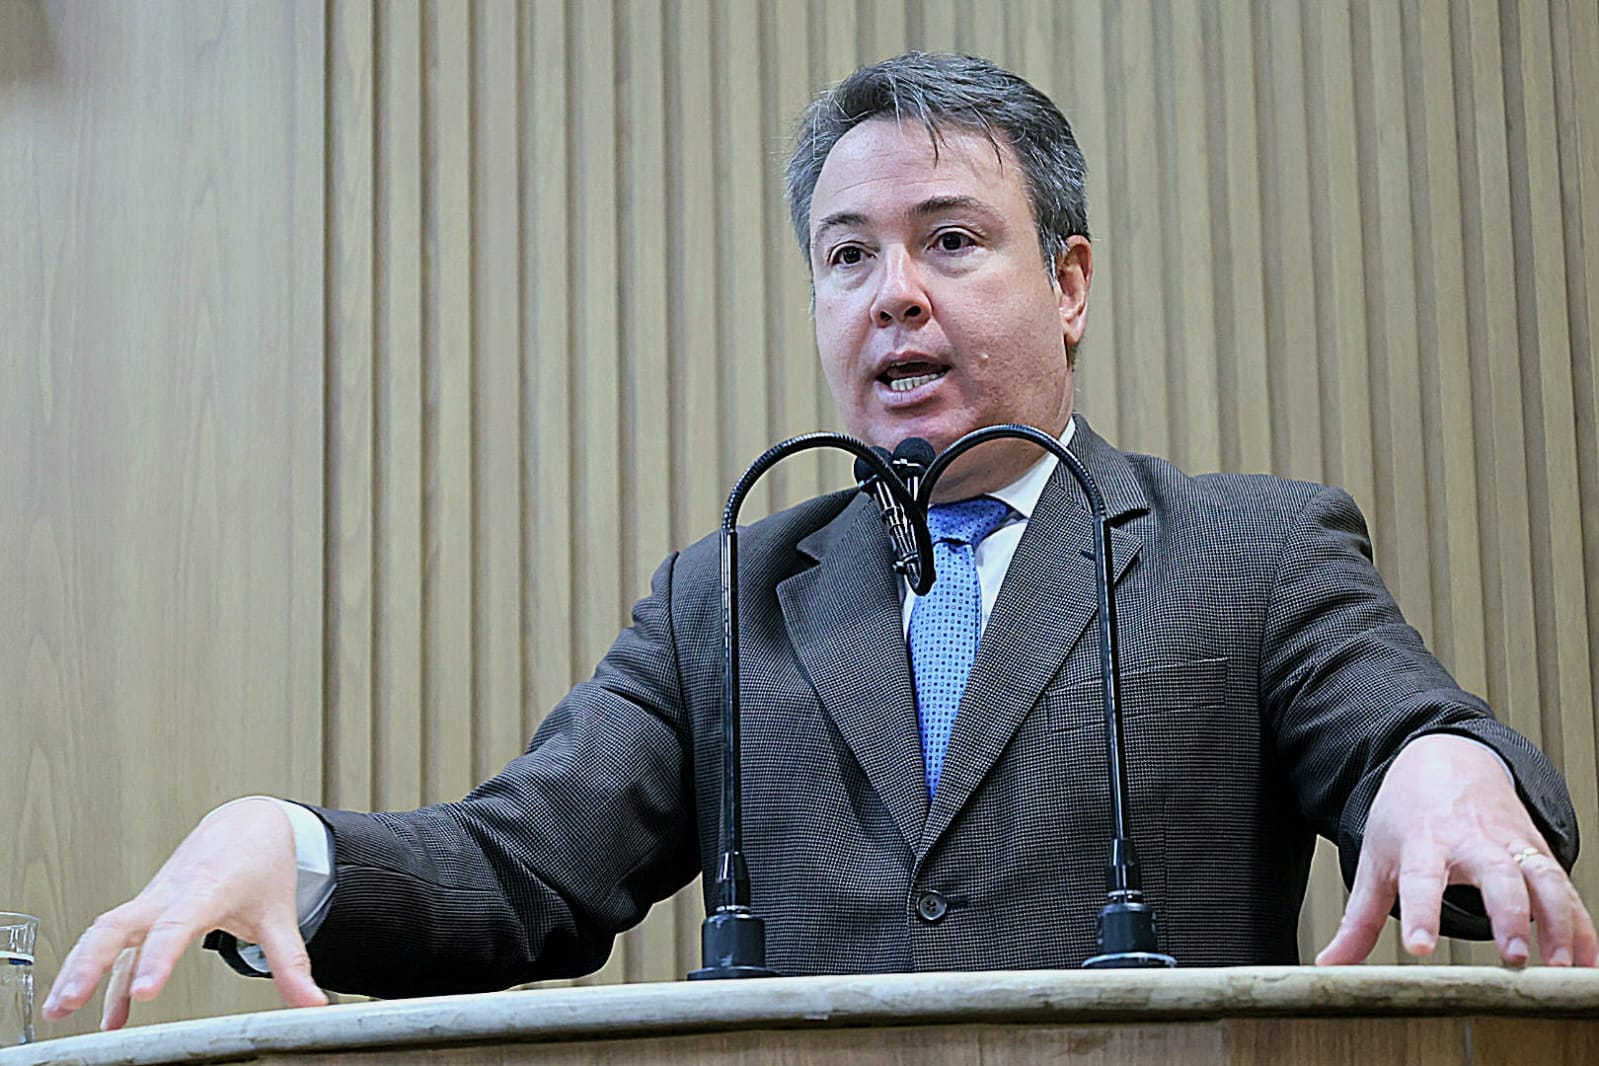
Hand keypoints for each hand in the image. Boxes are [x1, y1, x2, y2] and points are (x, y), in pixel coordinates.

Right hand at [42, 797, 327, 1028]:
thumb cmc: (261, 862)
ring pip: (105, 930)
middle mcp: (171, 892)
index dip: (157, 958)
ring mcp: (154, 899)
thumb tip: (313, 1003)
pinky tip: (108, 1015)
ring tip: (61, 1009)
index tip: (144, 992)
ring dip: (80, 968)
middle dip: (89, 964)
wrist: (249, 823)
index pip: (175, 925)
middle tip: (69, 1002)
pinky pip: (121, 944)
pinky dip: (108, 977)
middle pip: (118, 925)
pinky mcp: (149, 909)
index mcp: (207, 889)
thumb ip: (292, 963)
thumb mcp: (280, 914)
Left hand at [1316, 734, 1597, 966]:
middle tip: (1512, 956)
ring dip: (1557, 921)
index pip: (1421, 877)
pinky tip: (1586, 962)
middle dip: (1507, 914)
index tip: (1419, 946)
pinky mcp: (1537, 852)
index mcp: (1424, 841)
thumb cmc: (1407, 815)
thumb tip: (1329, 965)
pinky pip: (1566, 889)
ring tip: (1559, 966)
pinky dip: (1581, 925)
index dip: (1421, 910)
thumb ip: (1358, 919)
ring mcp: (1511, 844)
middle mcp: (1472, 840)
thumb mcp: (1376, 860)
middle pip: (1495, 873)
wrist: (1444, 759)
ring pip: (1542, 877)